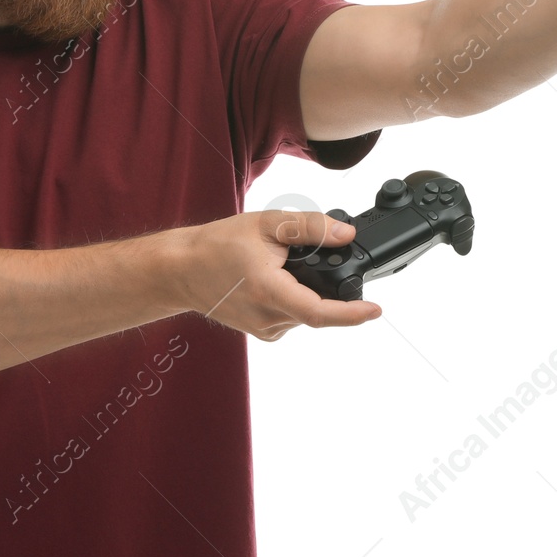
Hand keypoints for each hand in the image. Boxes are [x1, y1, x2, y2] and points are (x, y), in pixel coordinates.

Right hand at [173, 210, 382, 340]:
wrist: (181, 269)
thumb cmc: (216, 246)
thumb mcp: (266, 224)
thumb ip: (309, 228)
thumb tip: (345, 235)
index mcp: (269, 292)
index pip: (320, 313)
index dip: (352, 314)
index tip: (376, 311)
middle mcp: (268, 318)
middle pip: (316, 306)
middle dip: (322, 282)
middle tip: (300, 256)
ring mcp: (265, 329)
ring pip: (304, 310)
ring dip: (304, 288)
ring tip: (275, 264)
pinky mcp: (262, 332)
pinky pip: (291, 316)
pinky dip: (292, 297)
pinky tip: (272, 279)